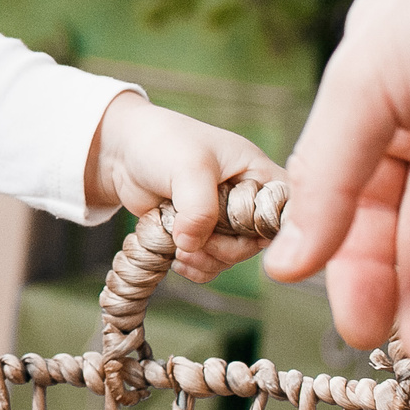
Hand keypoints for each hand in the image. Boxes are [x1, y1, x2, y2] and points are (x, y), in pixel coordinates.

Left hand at [87, 93, 287, 279]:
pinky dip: (194, 265)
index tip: (244, 233)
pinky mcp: (201, 234)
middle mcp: (248, 198)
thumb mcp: (188, 168)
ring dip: (206, 260)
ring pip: (232, 257)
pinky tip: (176, 258)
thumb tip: (193, 246)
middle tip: (196, 239)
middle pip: (257, 241)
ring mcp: (225, 219)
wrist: (122, 151)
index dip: (272, 227)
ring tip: (180, 248)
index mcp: (258, 173)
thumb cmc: (162, 144)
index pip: (288, 208)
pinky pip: (210, 263)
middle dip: (226, 248)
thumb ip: (199, 208)